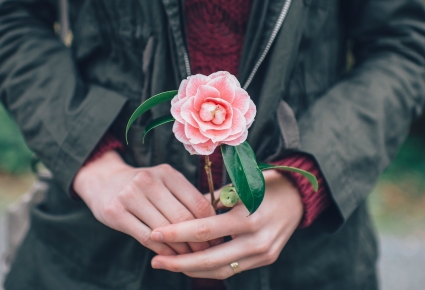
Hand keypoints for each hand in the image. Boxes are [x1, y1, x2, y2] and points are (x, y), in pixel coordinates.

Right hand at [73, 150, 216, 255]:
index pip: (198, 203)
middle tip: (206, 252)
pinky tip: (170, 256)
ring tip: (190, 256)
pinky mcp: (115, 212)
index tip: (217, 237)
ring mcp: (130, 195)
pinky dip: (162, 250)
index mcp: (167, 172)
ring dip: (181, 248)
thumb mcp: (164, 181)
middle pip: (182, 218)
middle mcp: (148, 181)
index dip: (210, 224)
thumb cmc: (142, 186)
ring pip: (165, 230)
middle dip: (198, 240)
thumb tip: (216, 221)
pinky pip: (146, 237)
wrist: (103, 180)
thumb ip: (186, 197)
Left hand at [149, 170, 302, 278]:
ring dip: (192, 269)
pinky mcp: (265, 259)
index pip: (205, 230)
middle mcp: (257, 241)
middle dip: (179, 262)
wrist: (299, 197)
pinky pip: (232, 269)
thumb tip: (184, 214)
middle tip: (156, 260)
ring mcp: (263, 254)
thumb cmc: (265, 184)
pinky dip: (210, 268)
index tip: (155, 233)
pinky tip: (192, 263)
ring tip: (169, 264)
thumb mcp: (239, 185)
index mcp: (249, 217)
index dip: (177, 233)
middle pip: (210, 259)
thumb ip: (212, 202)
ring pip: (220, 270)